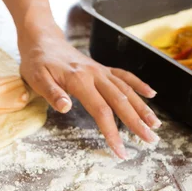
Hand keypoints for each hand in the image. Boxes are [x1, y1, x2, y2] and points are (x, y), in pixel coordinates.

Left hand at [18, 26, 160, 158]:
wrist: (41, 39)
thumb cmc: (37, 62)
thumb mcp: (36, 79)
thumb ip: (51, 93)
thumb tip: (65, 107)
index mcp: (79, 80)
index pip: (101, 111)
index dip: (112, 132)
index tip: (121, 150)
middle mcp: (94, 74)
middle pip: (120, 101)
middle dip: (136, 122)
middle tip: (151, 140)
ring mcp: (100, 70)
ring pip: (126, 90)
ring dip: (142, 107)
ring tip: (155, 124)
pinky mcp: (100, 68)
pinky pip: (123, 76)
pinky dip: (138, 84)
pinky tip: (151, 94)